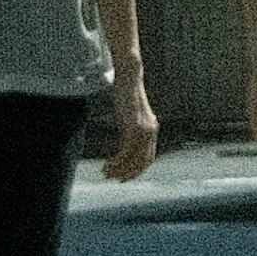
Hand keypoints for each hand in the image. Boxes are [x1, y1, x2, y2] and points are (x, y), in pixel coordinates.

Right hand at [105, 65, 157, 182]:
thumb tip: (127, 131)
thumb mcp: (130, 112)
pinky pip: (125, 151)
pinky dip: (117, 161)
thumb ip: (131, 124)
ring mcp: (143, 130)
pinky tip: (107, 164)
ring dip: (119, 169)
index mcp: (151, 129)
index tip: (123, 176)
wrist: (129, 77)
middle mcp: (151, 132)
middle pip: (142, 162)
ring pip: (132, 159)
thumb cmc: (126, 92)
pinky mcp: (133, 127)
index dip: (136, 170)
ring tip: (105, 172)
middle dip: (128, 173)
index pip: (147, 157)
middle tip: (113, 178)